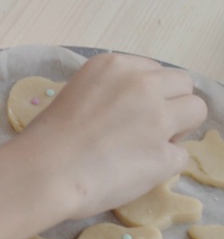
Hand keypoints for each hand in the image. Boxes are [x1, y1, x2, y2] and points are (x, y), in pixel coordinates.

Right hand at [21, 53, 206, 218]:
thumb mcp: (76, 94)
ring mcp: (157, 118)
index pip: (155, 71)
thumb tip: (131, 109)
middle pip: (183, 85)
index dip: (148, 93)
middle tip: (144, 129)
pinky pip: (182, 155)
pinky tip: (135, 171)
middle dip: (171, 106)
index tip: (130, 112)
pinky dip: (164, 165)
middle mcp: (140, 84)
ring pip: (196, 111)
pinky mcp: (164, 154)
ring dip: (178, 129)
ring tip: (147, 147)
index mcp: (114, 66)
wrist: (43, 172)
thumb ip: (110, 92)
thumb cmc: (46, 138)